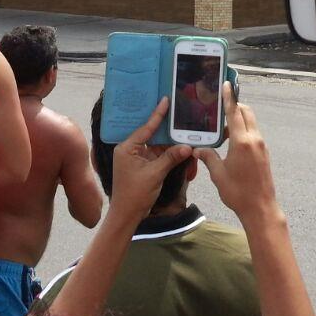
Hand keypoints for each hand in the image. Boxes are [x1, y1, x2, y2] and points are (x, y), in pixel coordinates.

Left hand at [109, 98, 191, 221]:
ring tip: (183, 127)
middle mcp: (130, 149)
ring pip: (156, 144)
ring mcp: (137, 158)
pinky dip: (168, 152)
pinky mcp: (143, 165)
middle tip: (177, 110)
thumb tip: (188, 147)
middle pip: (151, 133)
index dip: (157, 114)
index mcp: (127, 148)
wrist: (127, 215)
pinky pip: (158, 154)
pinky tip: (180, 145)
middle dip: (164, 125)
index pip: (145, 127)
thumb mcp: (154, 174)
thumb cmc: (135, 194)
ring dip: (169, 141)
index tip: (165, 100)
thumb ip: (171, 158)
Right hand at [194, 83, 281, 225]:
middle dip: (235, 107)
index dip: (229, 98)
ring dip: (239, 120)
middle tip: (220, 107)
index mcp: (242, 142)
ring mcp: (262, 146)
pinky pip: (253, 134)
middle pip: (246, 113)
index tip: (227, 84)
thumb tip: (197, 149)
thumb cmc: (237, 192)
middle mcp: (254, 140)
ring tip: (222, 129)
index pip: (235, 113)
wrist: (261, 208)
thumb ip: (208, 157)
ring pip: (251, 124)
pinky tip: (232, 142)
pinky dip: (243, 131)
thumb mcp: (218, 174)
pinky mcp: (264, 153)